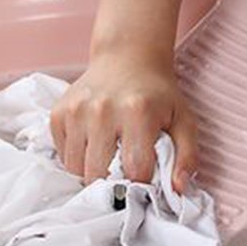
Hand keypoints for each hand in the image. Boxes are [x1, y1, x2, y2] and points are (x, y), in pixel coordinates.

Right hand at [50, 49, 197, 190]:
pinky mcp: (59, 113)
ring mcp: (76, 111)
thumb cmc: (157, 94)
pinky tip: (92, 147)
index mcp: (137, 112)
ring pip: (76, 169)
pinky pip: (62, 155)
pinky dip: (76, 159)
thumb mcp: (184, 120)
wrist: (127, 57)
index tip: (145, 182)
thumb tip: (178, 188)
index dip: (141, 184)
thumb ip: (187, 156)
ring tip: (107, 161)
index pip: (135, 170)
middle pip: (99, 174)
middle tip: (123, 175)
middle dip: (113, 184)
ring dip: (91, 174)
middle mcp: (102, 110)